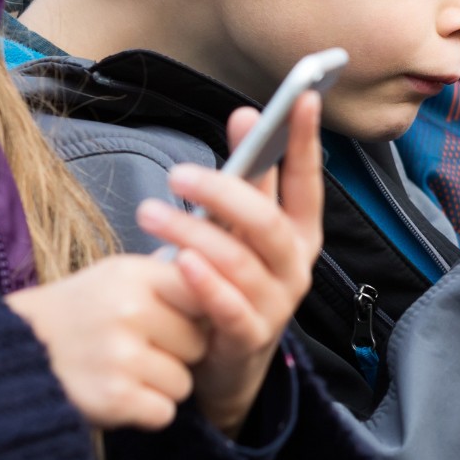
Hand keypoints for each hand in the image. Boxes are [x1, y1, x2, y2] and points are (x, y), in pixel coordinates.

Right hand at [6, 254, 206, 430]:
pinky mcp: (112, 400)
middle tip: (144, 347)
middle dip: (179, 351)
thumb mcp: (118, 275)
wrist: (13, 351)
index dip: (201, 310)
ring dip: (163, 384)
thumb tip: (226, 273)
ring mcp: (120, 357)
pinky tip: (123, 393)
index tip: (187, 317)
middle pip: (199, 342)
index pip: (204, 290)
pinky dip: (147, 410)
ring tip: (127, 369)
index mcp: (134, 276)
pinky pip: (164, 412)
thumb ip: (168, 274)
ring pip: (184, 382)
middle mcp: (129, 313)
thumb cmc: (80, 311)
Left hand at [134, 93, 324, 437]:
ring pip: (240, 261)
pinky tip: (180, 263)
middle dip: (225, 192)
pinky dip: (205, 283)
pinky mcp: (249, 338)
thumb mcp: (240, 228)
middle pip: (267, 221)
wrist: (227, 362)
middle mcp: (296, 265)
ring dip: (194, 233)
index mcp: (299, 232)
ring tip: (151, 212)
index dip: (307, 140)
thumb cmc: (230, 280)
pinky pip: (229, 308)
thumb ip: (247, 178)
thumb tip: (245, 115)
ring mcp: (277, 304)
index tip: (304, 97)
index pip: (307, 180)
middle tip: (178, 175)